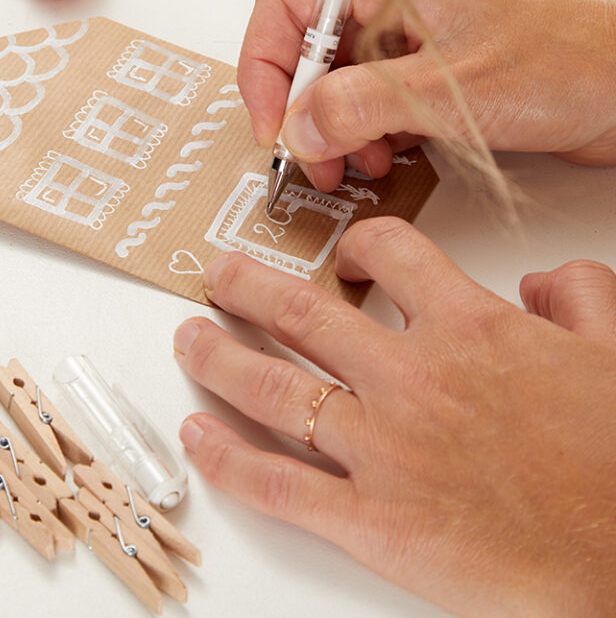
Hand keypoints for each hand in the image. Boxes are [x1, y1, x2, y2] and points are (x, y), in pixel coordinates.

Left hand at [173, 218, 615, 616]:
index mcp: (472, 328)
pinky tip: (200, 438)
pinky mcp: (373, 521)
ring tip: (188, 338)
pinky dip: (229, 460)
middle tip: (218, 275)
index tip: (347, 254)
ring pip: (274, 387)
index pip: (394, 255)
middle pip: (304, 314)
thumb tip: (543, 281)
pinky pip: (280, 485)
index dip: (362, 245)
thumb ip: (578, 294)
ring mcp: (384, 448)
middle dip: (249, 287)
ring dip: (218, 357)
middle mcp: (413, 378)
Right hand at [238, 0, 615, 191]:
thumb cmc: (562, 62)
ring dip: (337, 129)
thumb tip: (299, 126)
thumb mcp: (446, 89)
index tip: (273, 124)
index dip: (266, 69)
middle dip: (304, 110)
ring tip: (357, 165)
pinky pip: (369, 99)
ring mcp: (407, 33)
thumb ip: (359, 107)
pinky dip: (367, 133)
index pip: (286, 7)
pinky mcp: (423, 66)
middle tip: (313, 158)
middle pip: (307, 50)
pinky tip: (387, 156)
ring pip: (336, 81)